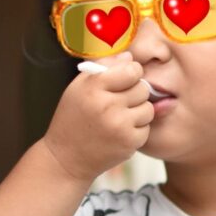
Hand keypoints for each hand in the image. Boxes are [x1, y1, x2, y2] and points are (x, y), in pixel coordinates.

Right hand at [42, 51, 152, 182]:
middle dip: (135, 93)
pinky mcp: (129, 142)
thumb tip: (130, 57)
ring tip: (119, 117)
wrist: (66, 158)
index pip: (132, 70)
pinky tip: (119, 132)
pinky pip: (146, 128)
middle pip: (143, 88)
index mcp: (93, 87)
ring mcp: (120, 125)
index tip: (126, 79)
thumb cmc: (73, 118)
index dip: (132, 73)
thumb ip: (104, 68)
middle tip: (120, 101)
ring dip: (138, 112)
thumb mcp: (79, 88)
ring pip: (148, 109)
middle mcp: (107, 105)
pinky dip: (136, 130)